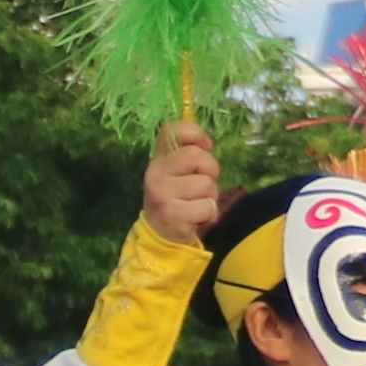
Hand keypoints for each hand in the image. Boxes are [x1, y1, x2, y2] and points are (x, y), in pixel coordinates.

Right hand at [138, 116, 222, 246]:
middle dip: (210, 170)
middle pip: (196, 156)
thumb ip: (188, 155)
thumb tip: (206, 142)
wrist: (160, 234)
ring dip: (210, 196)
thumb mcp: (175, 173)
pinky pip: (207, 207)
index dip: (194, 132)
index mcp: (158, 159)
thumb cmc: (176, 198)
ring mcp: (162, 195)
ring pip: (206, 184)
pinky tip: (196, 218)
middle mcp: (155, 174)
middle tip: (203, 184)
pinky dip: (210, 214)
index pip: (171, 131)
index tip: (206, 145)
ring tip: (197, 204)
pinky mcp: (173, 215)